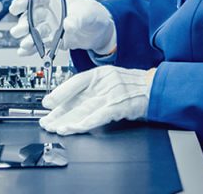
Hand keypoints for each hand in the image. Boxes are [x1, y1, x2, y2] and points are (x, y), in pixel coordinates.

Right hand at [9, 0, 116, 56]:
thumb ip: (78, 18)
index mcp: (56, 0)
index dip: (24, 1)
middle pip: (31, 16)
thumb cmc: (94, 15)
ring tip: (25, 44)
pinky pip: (39, 44)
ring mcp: (50, 27)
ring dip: (27, 38)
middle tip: (19, 31)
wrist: (101, 32)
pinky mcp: (53, 41)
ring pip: (33, 31)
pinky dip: (31, 49)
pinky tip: (23, 52)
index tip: (14, 8)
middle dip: (23, 24)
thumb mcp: (88, 13)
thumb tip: (68, 25)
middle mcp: (50, 13)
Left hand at [38, 66, 154, 134]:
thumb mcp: (112, 80)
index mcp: (102, 73)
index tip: (47, 103)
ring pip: (84, 109)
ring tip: (56, 128)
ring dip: (68, 121)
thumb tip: (73, 101)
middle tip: (46, 122)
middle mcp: (105, 82)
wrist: (156, 88)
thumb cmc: (135, 86)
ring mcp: (112, 94)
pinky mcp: (120, 106)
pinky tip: (74, 129)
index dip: (60, 93)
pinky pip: (99, 116)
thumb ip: (95, 88)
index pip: (76, 82)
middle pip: (77, 99)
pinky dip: (85, 123)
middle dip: (60, 113)